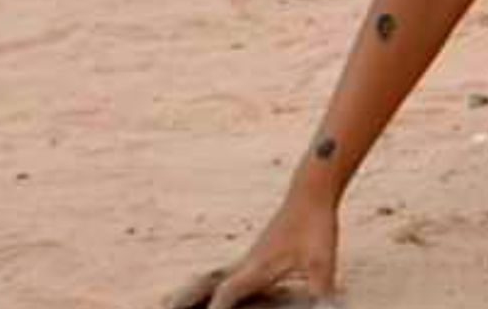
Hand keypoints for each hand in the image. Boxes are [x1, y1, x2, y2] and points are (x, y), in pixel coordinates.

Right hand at [164, 193, 338, 308]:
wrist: (311, 191)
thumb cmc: (316, 225)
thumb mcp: (323, 263)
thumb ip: (322, 293)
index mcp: (257, 267)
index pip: (227, 293)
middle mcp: (246, 263)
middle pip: (207, 283)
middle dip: (187, 298)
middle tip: (163, 307)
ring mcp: (249, 256)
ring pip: (212, 275)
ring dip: (193, 290)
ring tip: (171, 301)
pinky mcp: (256, 252)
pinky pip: (224, 271)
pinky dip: (209, 282)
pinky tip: (213, 288)